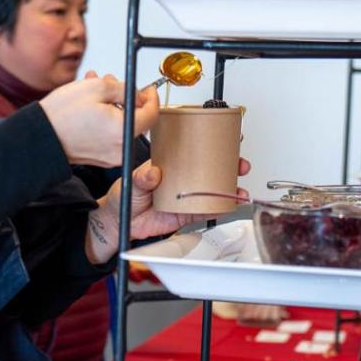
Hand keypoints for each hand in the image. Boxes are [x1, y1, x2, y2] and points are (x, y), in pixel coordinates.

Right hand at [39, 72, 158, 167]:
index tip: (148, 89)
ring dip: (113, 106)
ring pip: (121, 125)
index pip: (151, 114)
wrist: (40, 136)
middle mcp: (119, 148)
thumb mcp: (97, 87)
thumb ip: (125, 89)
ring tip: (94, 90)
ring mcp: (110, 155)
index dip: (151, 98)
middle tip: (112, 83)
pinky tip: (91, 105)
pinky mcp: (100, 157)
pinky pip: (110, 135)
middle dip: (126, 98)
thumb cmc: (62, 114)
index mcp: (122, 132)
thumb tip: (136, 93)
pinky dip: (106, 119)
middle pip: (135, 119)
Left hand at [84, 157, 252, 263]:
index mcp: (171, 165)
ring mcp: (186, 197)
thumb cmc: (125, 196)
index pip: (194, 151)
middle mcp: (182, 179)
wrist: (120, 222)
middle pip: (211, 170)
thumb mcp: (132, 181)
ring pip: (214, 191)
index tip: (227, 138)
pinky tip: (230, 205)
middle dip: (230, 166)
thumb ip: (142, 178)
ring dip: (229, 189)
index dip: (212, 145)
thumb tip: (153, 173)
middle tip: (240, 165)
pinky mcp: (186, 215)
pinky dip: (220, 209)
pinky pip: (207, 211)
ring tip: (238, 190)